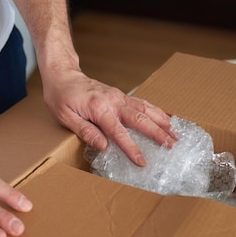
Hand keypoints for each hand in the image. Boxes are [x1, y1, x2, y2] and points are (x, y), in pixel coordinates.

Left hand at [41, 68, 175, 165]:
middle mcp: (113, 101)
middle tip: (171, 146)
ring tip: (175, 135)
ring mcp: (119, 97)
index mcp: (98, 108)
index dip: (131, 148)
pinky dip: (156, 112)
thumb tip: (104, 146)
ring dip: (162, 122)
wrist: (63, 75)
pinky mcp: (121, 96)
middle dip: (157, 133)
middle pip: (139, 119)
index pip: (118, 132)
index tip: (142, 161)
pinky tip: (166, 120)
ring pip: (146, 109)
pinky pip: (143, 104)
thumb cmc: (60, 97)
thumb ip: (85, 131)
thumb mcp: (65, 117)